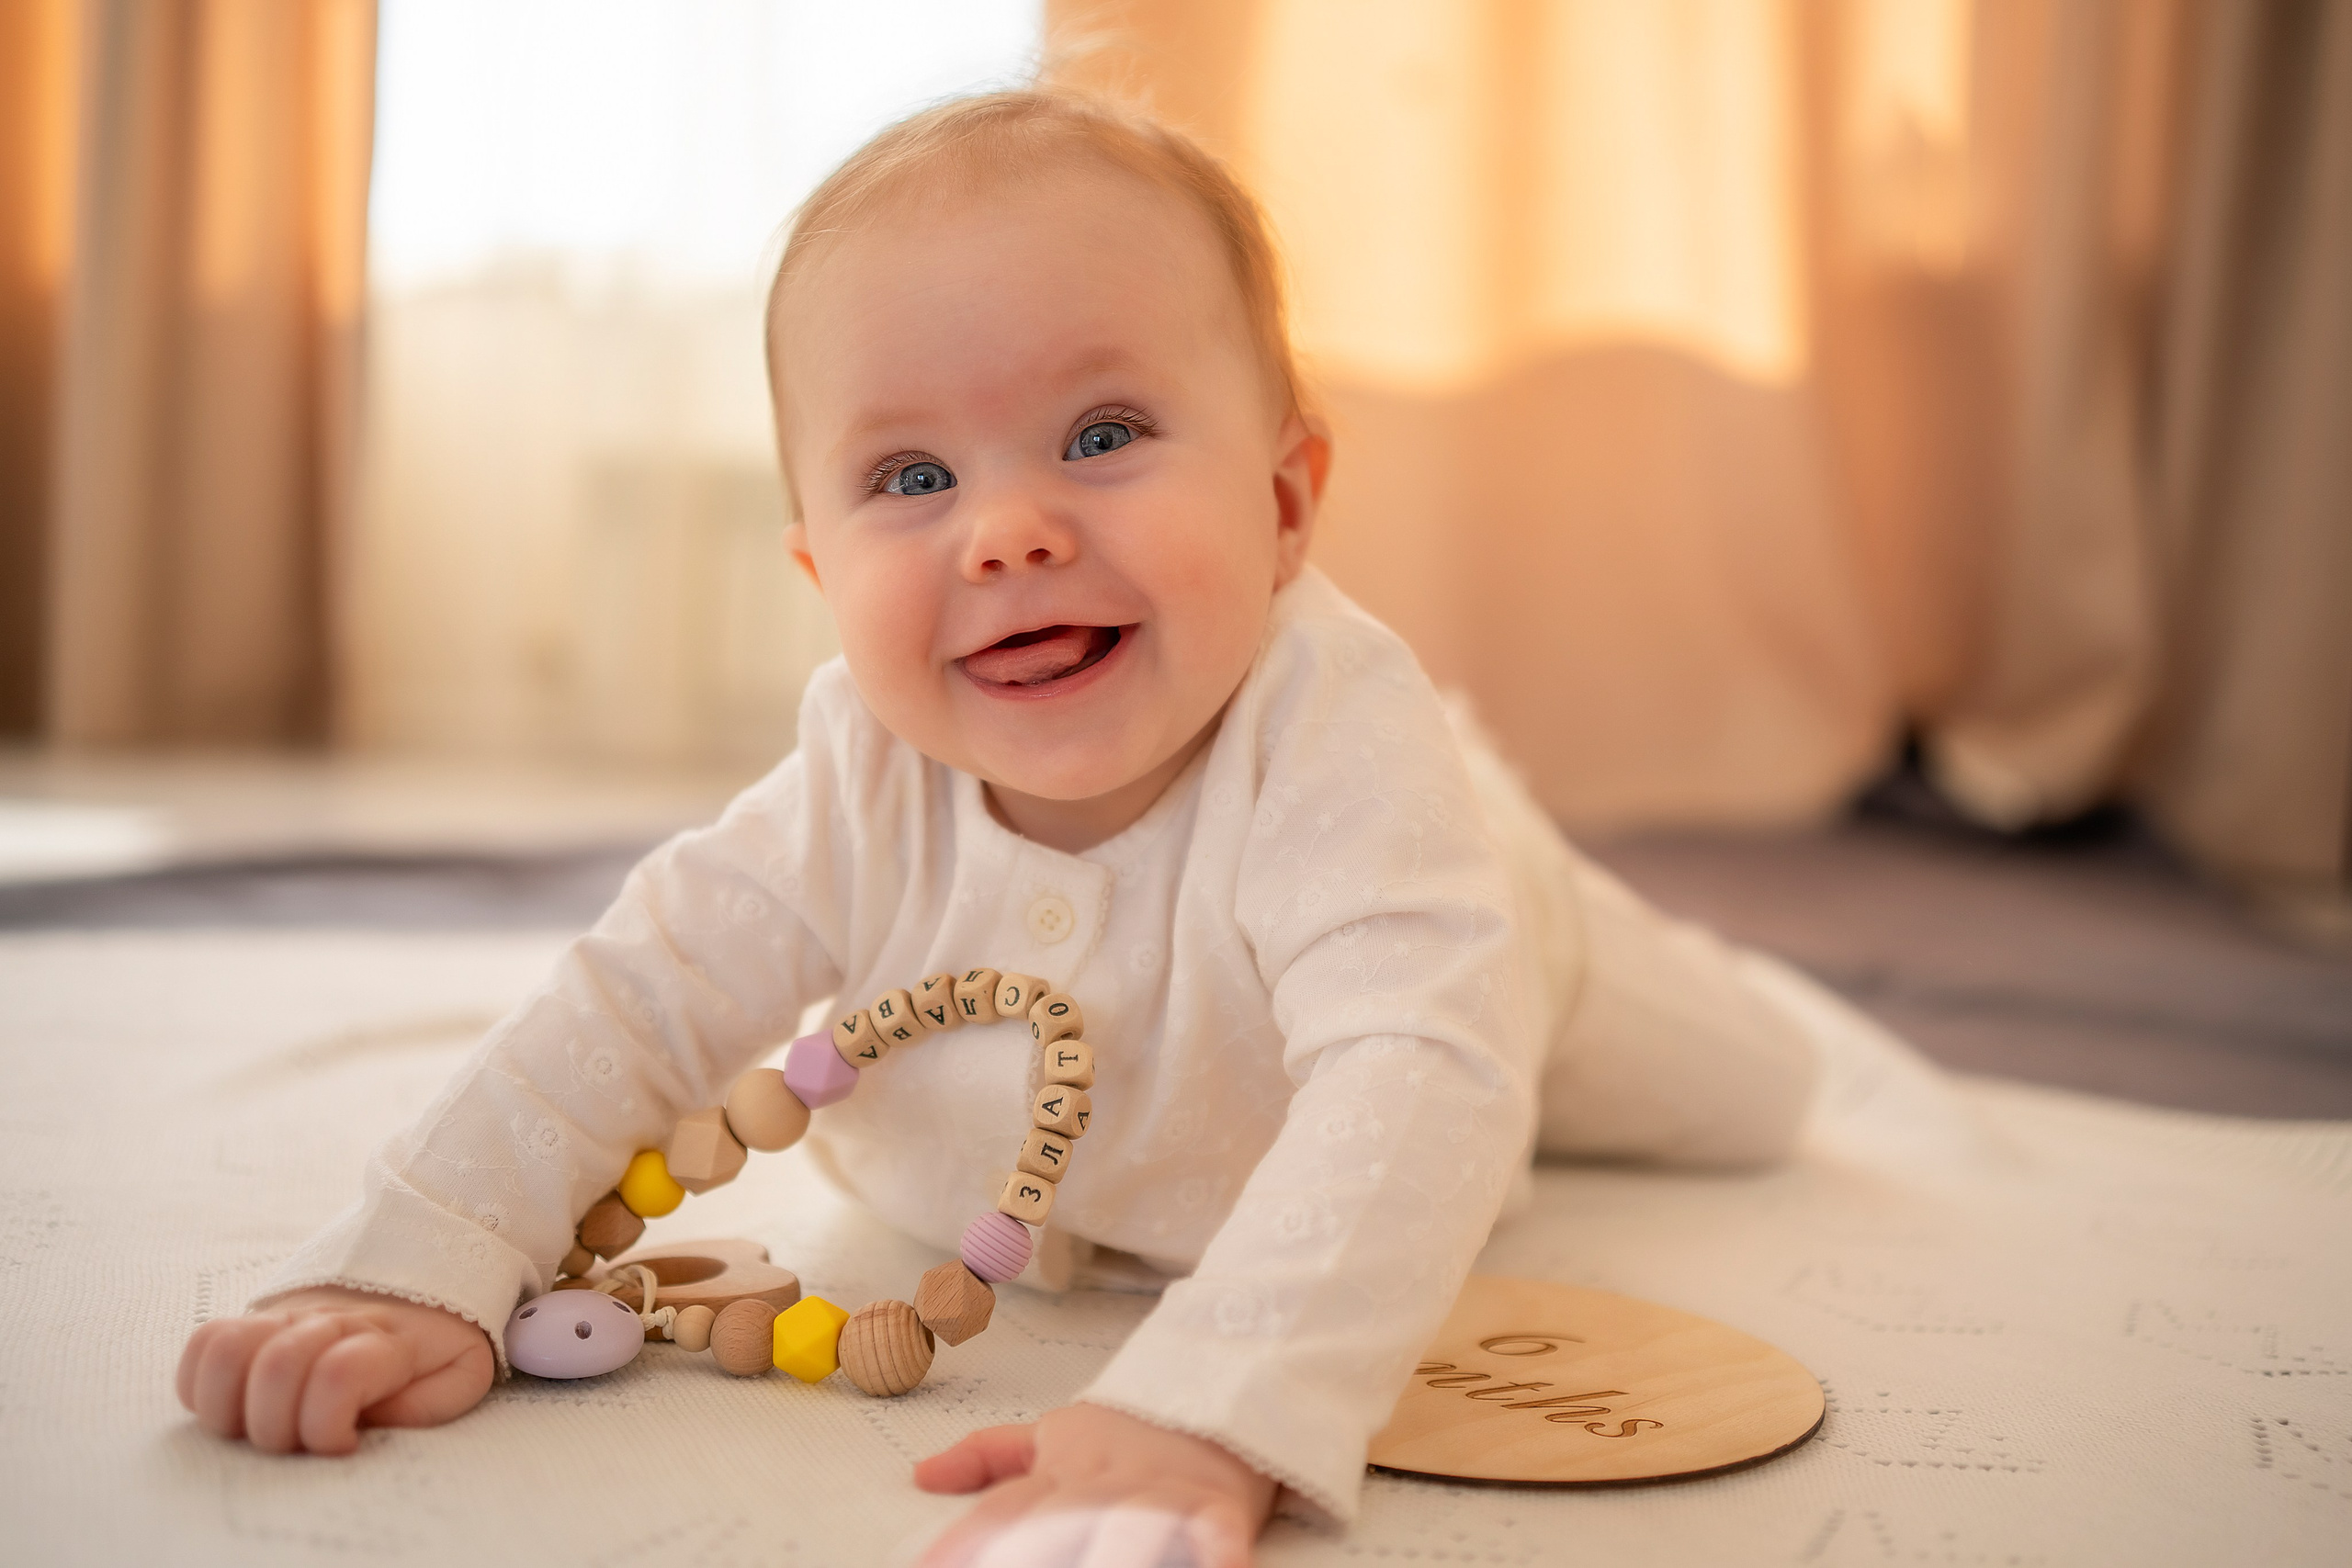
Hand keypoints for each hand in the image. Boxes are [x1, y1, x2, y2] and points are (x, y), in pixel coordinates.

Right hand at [175, 1285, 493, 1454]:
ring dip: (233, 1405)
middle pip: (275, 1366)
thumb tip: (363, 1426)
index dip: (327, 1427)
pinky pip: (203, 1342)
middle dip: (278, 1426)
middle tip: (301, 1439)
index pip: (338, 1373)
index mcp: (386, 1341)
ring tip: (264, 1422)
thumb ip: (424, 1406)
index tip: (345, 1444)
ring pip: (228, 1348)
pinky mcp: (256, 1318)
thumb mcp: (460, 1375)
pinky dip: (204, 1385)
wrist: (426, 1282)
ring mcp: (288, 1316)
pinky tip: (238, 1405)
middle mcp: (330, 1321)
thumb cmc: (438, 1347)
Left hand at [914, 1402, 1275, 1566]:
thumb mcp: (1053, 1434)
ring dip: (1115, 1555)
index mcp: (1063, 1468)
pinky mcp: (1218, 1503)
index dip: (966, 1544)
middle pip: (1062, 1522)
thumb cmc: (1130, 1427)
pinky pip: (1214, 1531)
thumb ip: (988, 1458)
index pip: (1004, 1510)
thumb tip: (920, 1475)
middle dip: (1031, 1556)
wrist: (1217, 1384)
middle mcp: (1105, 1482)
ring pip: (1132, 1525)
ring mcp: (1161, 1492)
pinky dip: (1212, 1554)